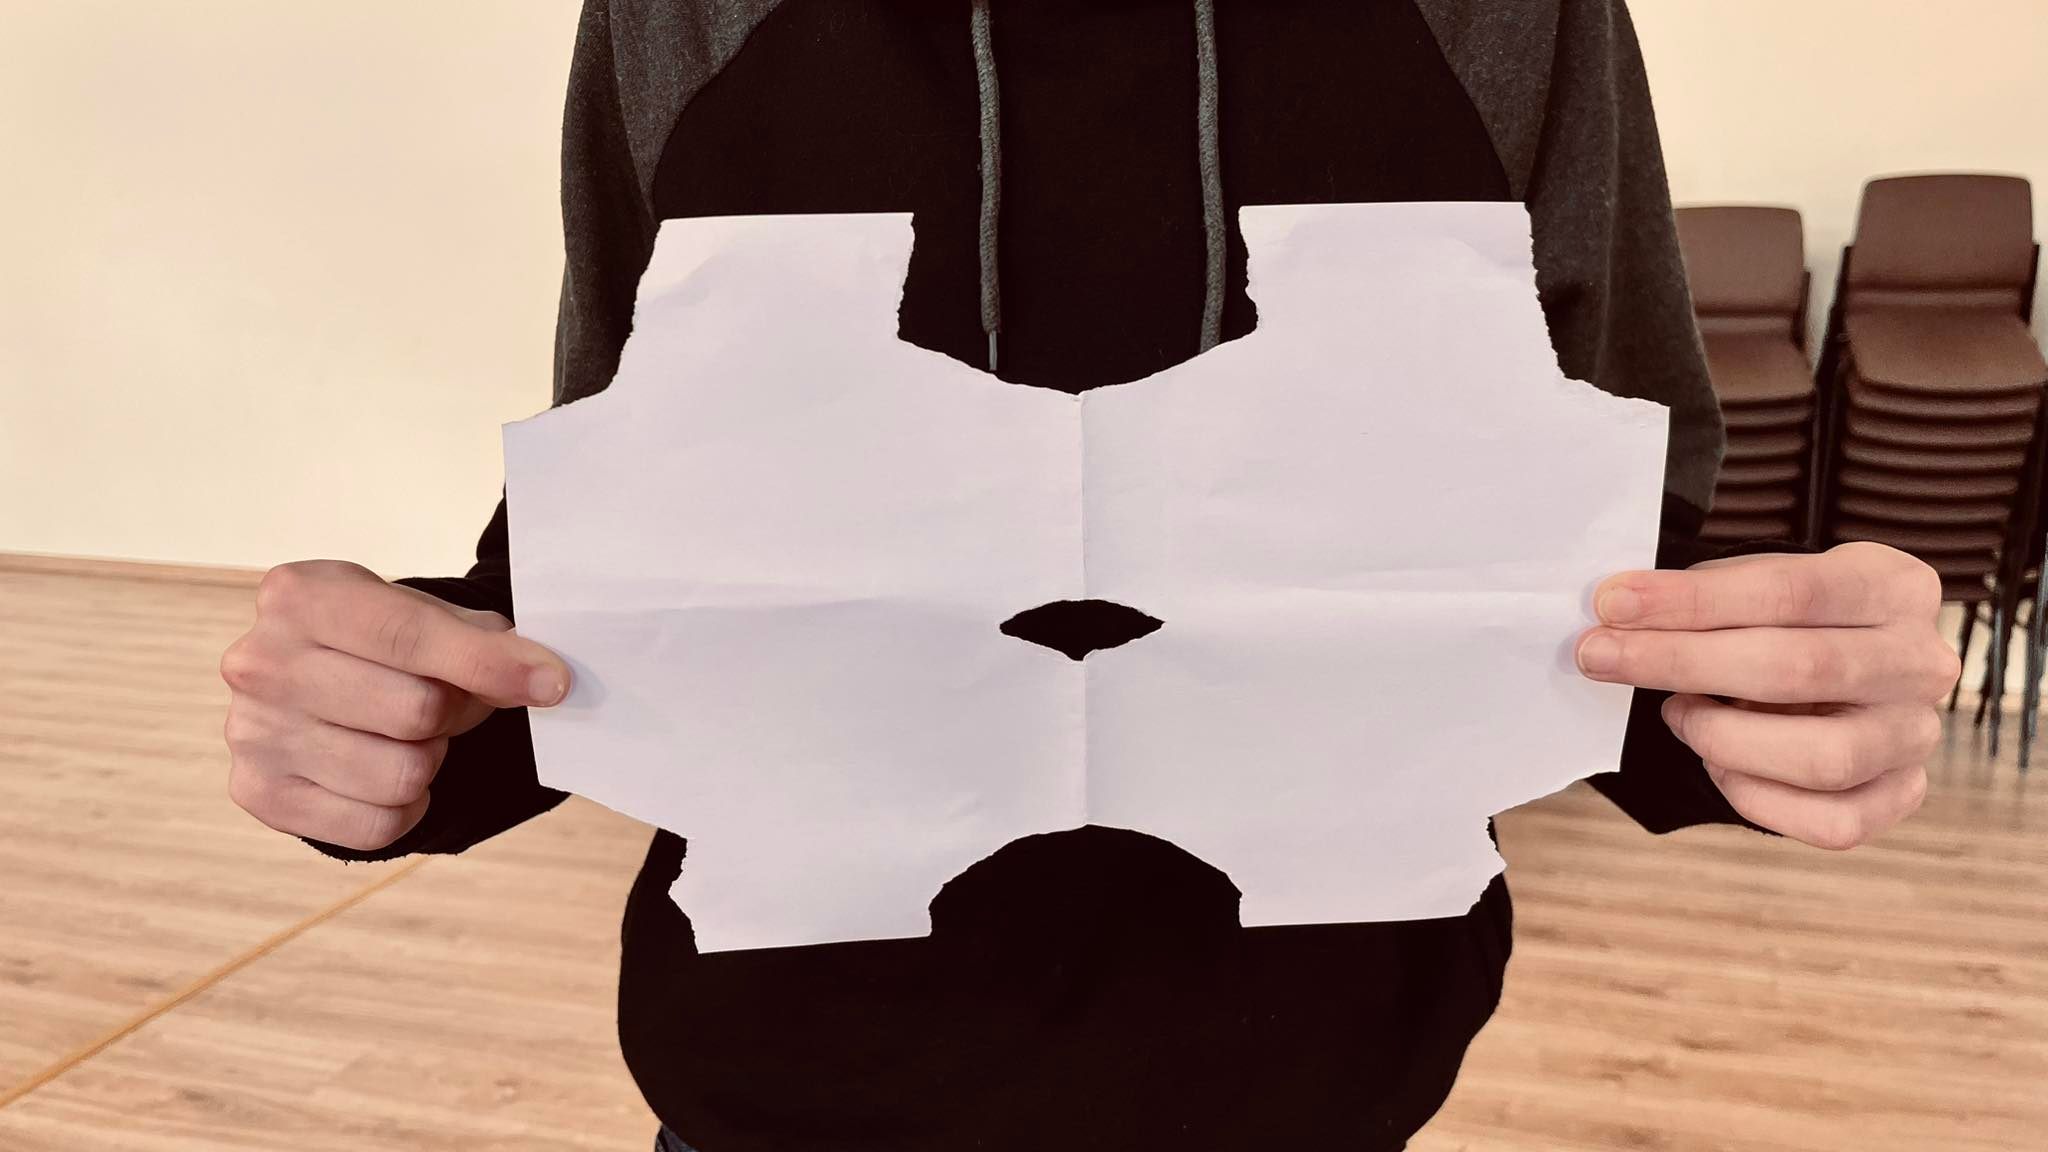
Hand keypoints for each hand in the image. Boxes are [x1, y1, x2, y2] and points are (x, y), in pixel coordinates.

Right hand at [221, 560, 568, 850]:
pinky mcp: (259, 793)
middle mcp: (259, 662)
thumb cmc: (378, 643)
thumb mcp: (426, 617)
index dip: (492, 664)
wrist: (311, 683)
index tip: (553, 683)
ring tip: (407, 735)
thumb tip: (544, 680)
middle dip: (453, 713)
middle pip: (416, 711)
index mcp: (300, 596)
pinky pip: (377, 824)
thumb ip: (484, 642)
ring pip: (401, 774)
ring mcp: (251, 732)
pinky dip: (405, 807)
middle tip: (444, 703)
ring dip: (428, 761)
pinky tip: (383, 773)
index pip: (414, 636)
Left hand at [1576, 542, 1957, 849]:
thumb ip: (1706, 594)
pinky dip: (1756, 798)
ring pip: (1822, 758)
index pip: (1789, 589)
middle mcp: (1922, 662)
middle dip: (1681, 662)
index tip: (1613, 605)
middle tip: (1602, 657)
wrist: (1841, 668)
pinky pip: (1831, 822)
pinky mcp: (1900, 794)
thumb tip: (1619, 612)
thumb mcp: (1759, 585)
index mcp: (1893, 586)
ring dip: (1724, 738)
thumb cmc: (1785, 622)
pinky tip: (1719, 764)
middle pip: (1799, 668)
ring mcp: (1916, 735)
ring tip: (1678, 714)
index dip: (1692, 600)